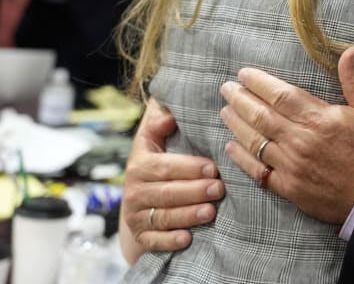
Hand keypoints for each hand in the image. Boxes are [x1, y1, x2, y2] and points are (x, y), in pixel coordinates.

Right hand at [119, 98, 223, 263]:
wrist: (140, 201)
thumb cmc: (158, 162)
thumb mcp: (154, 138)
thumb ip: (160, 120)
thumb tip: (167, 113)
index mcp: (140, 163)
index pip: (165, 166)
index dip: (189, 167)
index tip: (213, 167)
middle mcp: (134, 190)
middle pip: (167, 192)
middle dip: (194, 191)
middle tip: (219, 189)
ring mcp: (136, 215)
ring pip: (164, 217)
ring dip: (188, 215)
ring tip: (211, 211)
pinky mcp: (141, 237)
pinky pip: (154, 241)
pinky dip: (170, 241)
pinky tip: (187, 238)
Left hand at [219, 46, 353, 223]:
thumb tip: (349, 50)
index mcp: (318, 118)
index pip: (280, 95)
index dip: (258, 83)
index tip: (244, 74)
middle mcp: (299, 141)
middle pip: (260, 116)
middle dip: (240, 100)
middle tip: (226, 89)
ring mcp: (291, 166)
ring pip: (255, 141)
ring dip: (236, 125)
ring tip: (225, 112)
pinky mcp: (289, 188)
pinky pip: (259, 171)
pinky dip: (242, 159)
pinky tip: (232, 147)